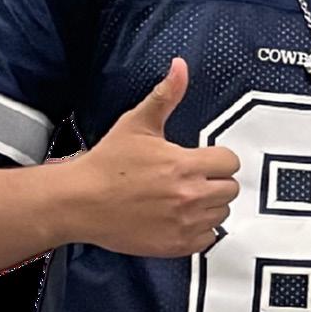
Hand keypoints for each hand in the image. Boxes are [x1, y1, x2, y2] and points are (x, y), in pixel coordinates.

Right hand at [71, 57, 240, 256]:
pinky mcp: (175, 245)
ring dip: (210, 206)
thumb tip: (180, 66)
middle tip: (194, 179)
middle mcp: (189, 196)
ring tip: (186, 199)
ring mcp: (184, 223)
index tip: (203, 161)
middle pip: (230, 189)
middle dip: (216, 182)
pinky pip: (208, 238)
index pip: (230, 162)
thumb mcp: (137, 124)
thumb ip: (165, 96)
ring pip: (221, 214)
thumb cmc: (107, 163)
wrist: (80, 203)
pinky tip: (182, 219)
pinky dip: (200, 231)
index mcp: (184, 165)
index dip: (218, 159)